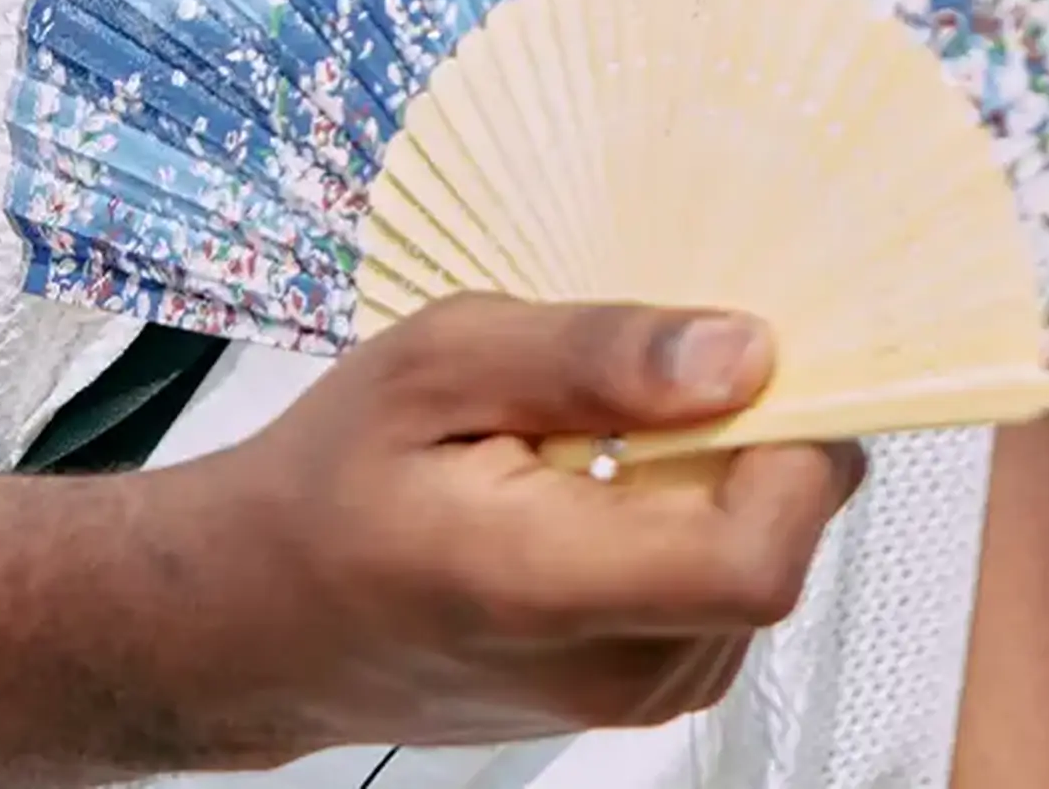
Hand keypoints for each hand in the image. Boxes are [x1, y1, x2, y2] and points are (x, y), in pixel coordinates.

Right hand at [132, 298, 863, 769]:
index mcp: (549, 588)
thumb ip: (595, 355)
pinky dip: (690, 517)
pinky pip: (727, 585)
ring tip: (594, 441)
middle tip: (644, 381)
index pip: (758, 558)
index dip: (788, 448)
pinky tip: (599, 487)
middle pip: (780, 545)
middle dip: (747, 441)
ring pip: (763, 559)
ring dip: (715, 478)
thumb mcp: (439, 364)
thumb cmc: (329, 486)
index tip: (745, 363)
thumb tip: (742, 354)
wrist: (260, 616)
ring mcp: (635, 695)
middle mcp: (612, 670)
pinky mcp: (645, 690)